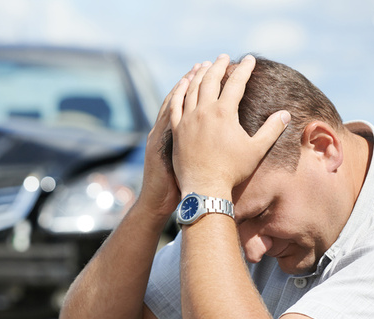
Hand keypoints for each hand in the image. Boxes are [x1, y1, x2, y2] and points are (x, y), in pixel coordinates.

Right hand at [138, 65, 199, 218]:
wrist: (157, 202)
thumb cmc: (174, 187)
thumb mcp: (183, 162)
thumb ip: (196, 146)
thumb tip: (216, 137)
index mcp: (172, 132)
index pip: (185, 103)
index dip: (196, 86)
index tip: (208, 70)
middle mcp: (165, 130)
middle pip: (180, 98)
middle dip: (194, 78)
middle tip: (207, 61)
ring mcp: (160, 137)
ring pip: (172, 105)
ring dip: (185, 86)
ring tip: (197, 70)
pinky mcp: (159, 146)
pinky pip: (167, 120)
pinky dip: (174, 105)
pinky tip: (184, 92)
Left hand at [170, 54, 289, 198]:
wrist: (204, 188)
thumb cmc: (232, 171)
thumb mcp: (256, 150)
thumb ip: (272, 130)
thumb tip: (286, 114)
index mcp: (224, 113)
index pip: (236, 83)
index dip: (244, 69)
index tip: (249, 59)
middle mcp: (203, 112)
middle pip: (210, 80)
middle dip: (218, 66)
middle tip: (224, 57)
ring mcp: (187, 120)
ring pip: (191, 89)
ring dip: (199, 74)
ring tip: (204, 65)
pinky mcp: (176, 129)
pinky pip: (175, 104)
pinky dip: (180, 91)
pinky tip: (183, 83)